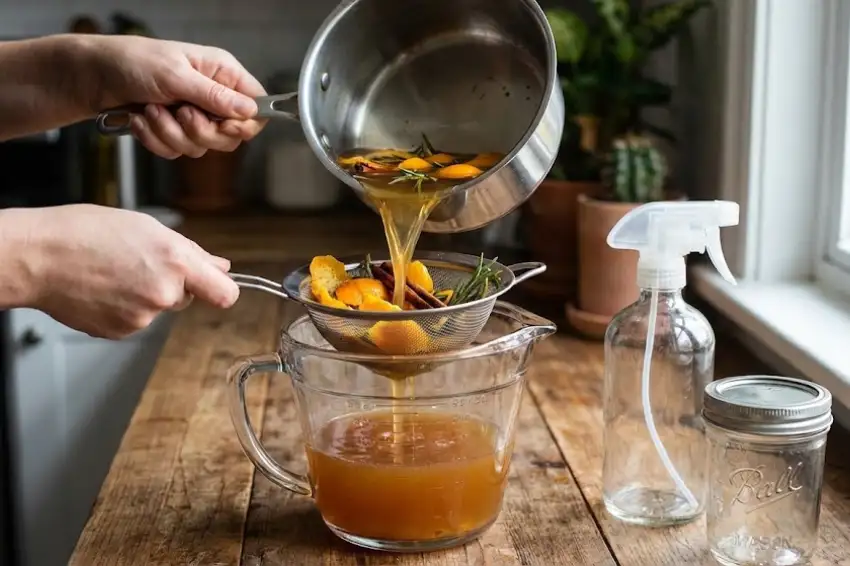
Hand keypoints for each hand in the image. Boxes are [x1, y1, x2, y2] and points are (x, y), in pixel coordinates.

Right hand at [23, 204, 239, 338]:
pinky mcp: (122, 332)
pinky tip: (104, 290)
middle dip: (172, 283)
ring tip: (114, 273)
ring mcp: (143, 317)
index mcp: (176, 263)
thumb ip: (191, 251)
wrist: (38, 257)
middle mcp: (163, 294)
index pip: (226, 294)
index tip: (216, 285)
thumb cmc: (85, 233)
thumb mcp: (148, 227)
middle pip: (188, 297)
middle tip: (139, 263)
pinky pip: (136, 321)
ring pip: (159, 309)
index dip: (221, 288)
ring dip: (146, 295)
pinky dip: (125, 308)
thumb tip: (220, 266)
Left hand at [88, 35, 267, 158]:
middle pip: (231, 135)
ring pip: (202, 147)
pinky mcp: (172, 131)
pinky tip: (141, 121)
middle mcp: (212, 96)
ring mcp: (192, 115)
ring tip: (151, 111)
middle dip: (202, 132)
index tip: (225, 126)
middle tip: (181, 114)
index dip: (245, 123)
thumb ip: (214, 96)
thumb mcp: (175, 75)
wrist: (90, 76)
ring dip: (172, 134)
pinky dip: (157, 140)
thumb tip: (249, 110)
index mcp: (221, 73)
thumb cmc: (130, 62)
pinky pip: (177, 152)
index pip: (255, 106)